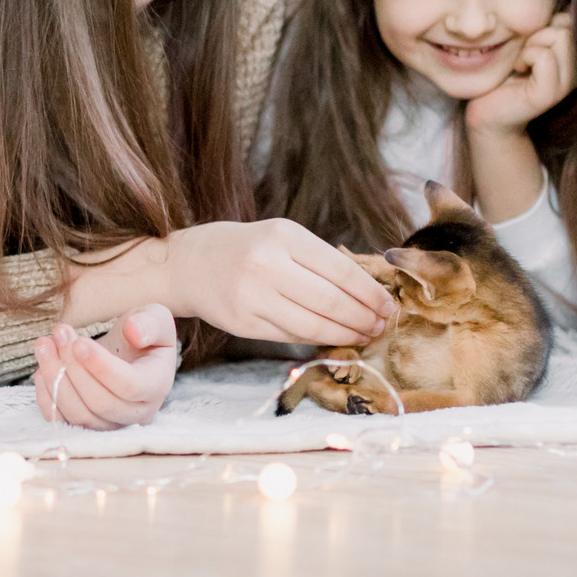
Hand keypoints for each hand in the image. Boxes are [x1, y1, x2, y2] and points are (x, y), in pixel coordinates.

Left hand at [32, 305, 181, 430]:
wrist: (130, 352)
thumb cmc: (143, 334)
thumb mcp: (155, 319)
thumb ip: (150, 323)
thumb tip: (134, 331)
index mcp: (157, 385)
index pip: (130, 386)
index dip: (101, 367)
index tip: (79, 342)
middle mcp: (137, 412)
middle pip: (101, 402)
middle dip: (74, 367)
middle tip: (60, 333)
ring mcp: (111, 423)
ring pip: (80, 414)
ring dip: (56, 379)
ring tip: (44, 345)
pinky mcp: (87, 425)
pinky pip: (63, 422)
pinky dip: (47, 398)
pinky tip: (41, 369)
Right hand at [165, 221, 396, 346]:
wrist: (189, 264)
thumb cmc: (247, 248)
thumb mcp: (282, 238)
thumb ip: (320, 261)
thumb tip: (368, 292)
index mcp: (284, 236)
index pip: (341, 270)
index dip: (370, 293)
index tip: (387, 305)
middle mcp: (267, 265)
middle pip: (330, 301)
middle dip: (362, 318)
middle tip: (380, 326)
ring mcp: (253, 296)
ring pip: (313, 325)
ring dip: (345, 334)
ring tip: (363, 335)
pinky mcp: (244, 323)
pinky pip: (291, 336)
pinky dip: (317, 339)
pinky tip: (333, 338)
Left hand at [462, 12, 576, 136]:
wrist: (487, 108)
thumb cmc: (506, 70)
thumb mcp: (531, 40)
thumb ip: (551, 25)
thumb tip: (569, 6)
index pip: (573, 19)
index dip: (547, 24)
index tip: (531, 44)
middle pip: (568, 26)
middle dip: (539, 33)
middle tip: (524, 54)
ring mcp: (566, 84)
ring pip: (560, 37)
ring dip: (531, 45)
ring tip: (521, 62)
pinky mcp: (549, 94)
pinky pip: (544, 56)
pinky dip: (525, 56)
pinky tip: (518, 70)